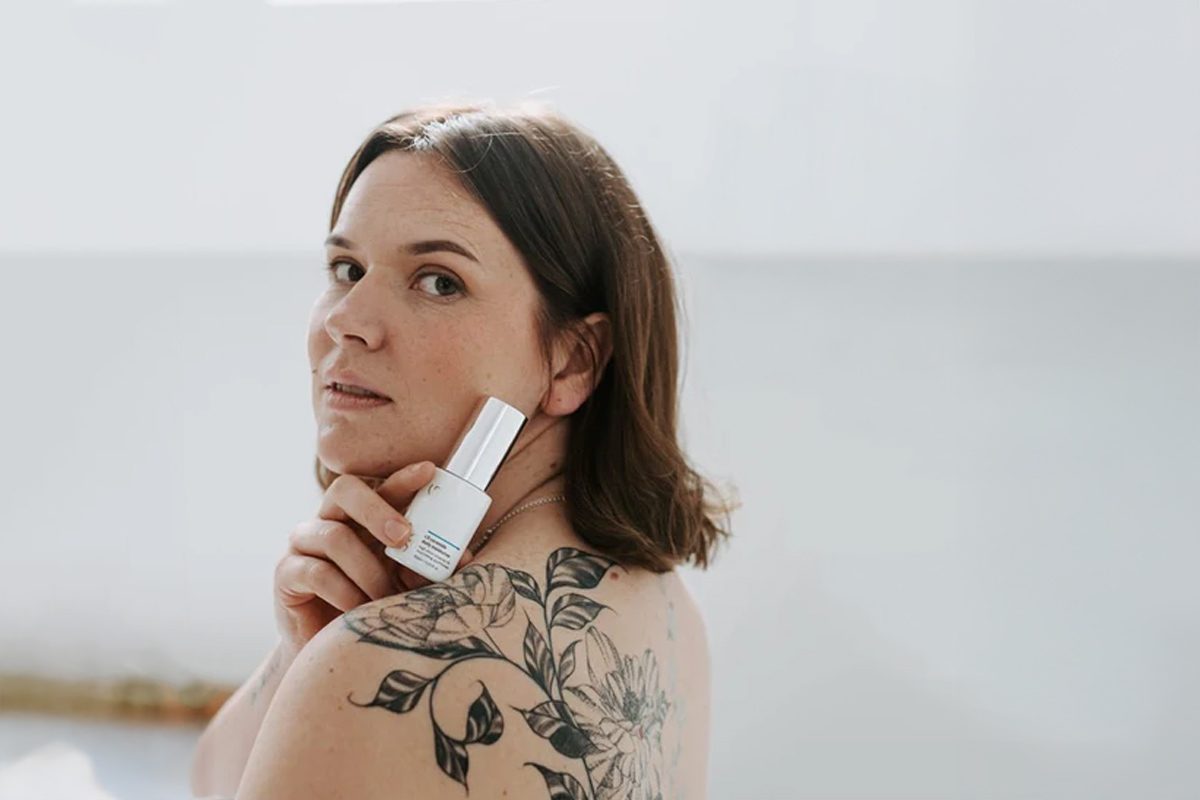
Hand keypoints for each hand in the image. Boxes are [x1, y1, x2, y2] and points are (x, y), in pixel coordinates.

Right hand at [272, 461, 474, 655]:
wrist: (325, 651)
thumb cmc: (370, 609)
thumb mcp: (404, 584)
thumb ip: (428, 568)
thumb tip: (465, 558)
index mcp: (360, 518)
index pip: (379, 486)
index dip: (402, 478)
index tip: (429, 471)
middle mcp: (329, 521)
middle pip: (345, 491)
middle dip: (378, 510)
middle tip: (405, 537)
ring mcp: (303, 544)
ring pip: (334, 537)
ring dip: (368, 569)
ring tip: (385, 597)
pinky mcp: (286, 574)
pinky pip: (317, 572)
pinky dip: (345, 593)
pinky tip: (358, 612)